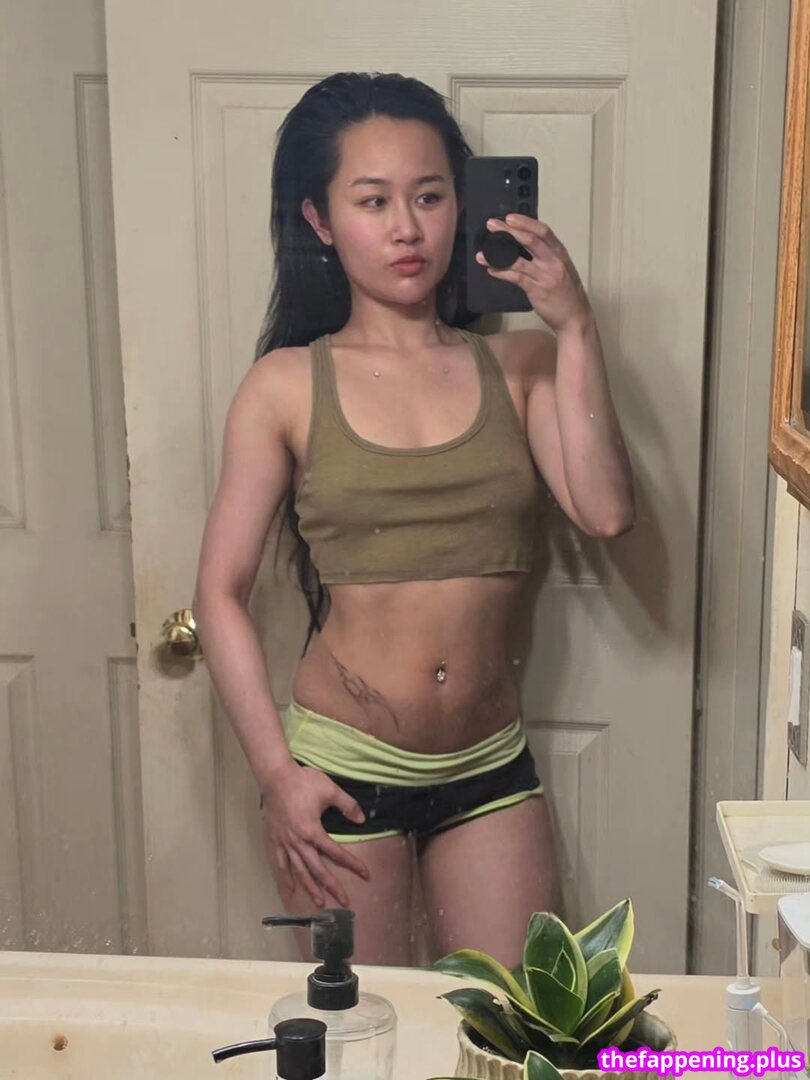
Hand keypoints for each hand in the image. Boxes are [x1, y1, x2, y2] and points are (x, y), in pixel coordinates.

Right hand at [260, 760, 370, 908]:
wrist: (276, 776)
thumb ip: (348, 805)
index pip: (336, 853)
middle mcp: (298, 842)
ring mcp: (285, 843)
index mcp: (313, 832)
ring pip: (299, 871)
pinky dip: (285, 878)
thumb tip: (362, 820)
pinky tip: (289, 889)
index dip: (352, 864)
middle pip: (318, 869)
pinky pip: (280, 863)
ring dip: (310, 888)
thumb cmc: (303, 782)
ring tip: (320, 903)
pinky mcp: (274, 840)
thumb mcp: (330, 790)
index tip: (365, 874)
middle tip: (345, 902)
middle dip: (332, 886)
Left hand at [476, 214, 591, 334]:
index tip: (510, 217)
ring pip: (518, 260)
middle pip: (529, 240)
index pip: (543, 231)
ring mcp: (545, 276)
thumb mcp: (561, 268)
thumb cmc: (567, 293)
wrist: (575, 317)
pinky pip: (516, 278)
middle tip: (491, 225)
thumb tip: (524, 243)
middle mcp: (553, 261)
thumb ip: (547, 256)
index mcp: (560, 253)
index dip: (526, 222)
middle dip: (509, 231)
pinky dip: (501, 273)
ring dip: (497, 255)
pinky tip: (491, 270)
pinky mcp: (537, 290)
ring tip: (482, 253)